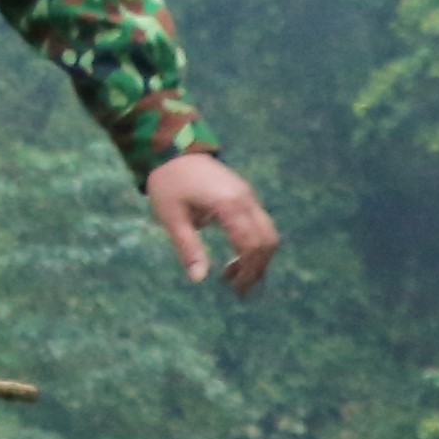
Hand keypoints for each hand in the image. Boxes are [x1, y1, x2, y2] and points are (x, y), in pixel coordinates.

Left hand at [146, 151, 278, 292]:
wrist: (174, 149)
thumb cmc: (169, 184)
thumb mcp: (172, 219)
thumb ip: (188, 249)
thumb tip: (199, 280)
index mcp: (228, 205)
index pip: (250, 244)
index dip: (246, 270)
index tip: (234, 288)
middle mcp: (246, 199)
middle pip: (267, 240)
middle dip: (258, 268)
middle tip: (239, 289)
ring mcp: (249, 195)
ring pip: (268, 232)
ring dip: (258, 257)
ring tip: (236, 275)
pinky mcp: (246, 195)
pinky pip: (261, 223)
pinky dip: (255, 244)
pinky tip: (236, 256)